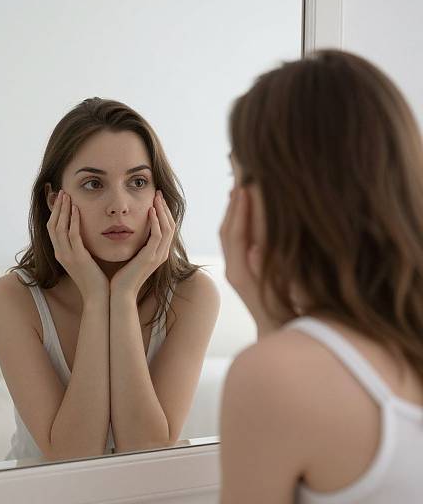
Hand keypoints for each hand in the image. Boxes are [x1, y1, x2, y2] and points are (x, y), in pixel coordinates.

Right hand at [47, 189, 108, 299]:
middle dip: (57, 208)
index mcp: (61, 254)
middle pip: (52, 225)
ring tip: (67, 196)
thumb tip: (84, 236)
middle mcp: (60, 254)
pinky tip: (77, 209)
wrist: (98, 297)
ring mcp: (67, 256)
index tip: (61, 199)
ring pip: (59, 227)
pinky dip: (73, 220)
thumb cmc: (95, 280)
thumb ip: (82, 248)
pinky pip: (73, 235)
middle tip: (62, 192)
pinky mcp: (78, 258)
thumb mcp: (85, 261)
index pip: (53, 229)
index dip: (55, 213)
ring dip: (63, 210)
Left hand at [110, 190, 174, 297]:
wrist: (120, 293)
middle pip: (170, 225)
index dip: (163, 212)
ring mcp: (158, 256)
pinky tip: (150, 211)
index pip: (167, 228)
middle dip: (164, 207)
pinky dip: (156, 222)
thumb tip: (132, 230)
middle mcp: (162, 254)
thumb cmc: (122, 276)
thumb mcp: (132, 256)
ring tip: (155, 197)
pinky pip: (158, 235)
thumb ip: (136, 244)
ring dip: (162, 211)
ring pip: (167, 228)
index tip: (156, 198)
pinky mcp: (151, 257)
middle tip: (158, 192)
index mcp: (159, 253)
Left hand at [219, 186, 270, 326]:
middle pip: (228, 230)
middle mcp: (234, 269)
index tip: (244, 186)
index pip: (237, 234)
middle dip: (234, 204)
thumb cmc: (284, 318)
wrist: (275, 334)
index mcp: (241, 273)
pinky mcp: (240, 270)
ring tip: (239, 186)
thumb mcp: (278, 297)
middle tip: (237, 177)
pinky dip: (239, 221)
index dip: (240, 210)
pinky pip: (236, 240)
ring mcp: (236, 269)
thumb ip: (264, 272)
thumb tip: (254, 250)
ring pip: (229, 234)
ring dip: (234, 210)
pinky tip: (245, 208)